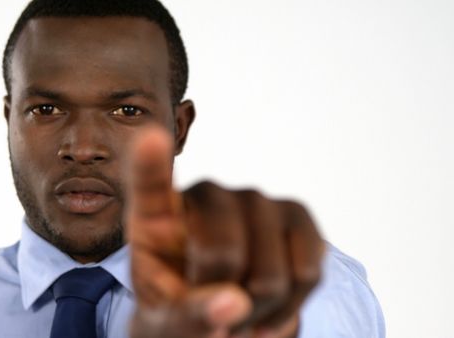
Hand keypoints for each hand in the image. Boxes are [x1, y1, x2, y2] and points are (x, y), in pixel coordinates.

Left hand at [126, 127, 324, 337]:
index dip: (151, 162)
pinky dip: (292, 306)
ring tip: (240, 318)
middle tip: (214, 320)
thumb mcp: (166, 325)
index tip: (150, 138)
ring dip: (259, 312)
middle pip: (222, 250)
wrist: (220, 318)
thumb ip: (188, 317)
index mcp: (156, 217)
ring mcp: (253, 201)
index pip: (149, 184)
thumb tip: (234, 304)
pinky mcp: (294, 216)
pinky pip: (307, 271)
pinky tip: (269, 312)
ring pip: (270, 272)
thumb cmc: (179, 313)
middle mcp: (207, 196)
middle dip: (223, 300)